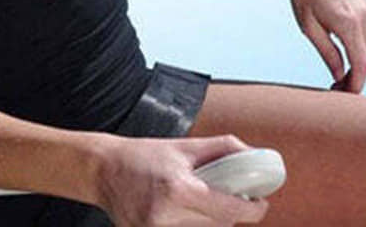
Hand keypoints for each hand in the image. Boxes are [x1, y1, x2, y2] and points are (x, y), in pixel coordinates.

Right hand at [96, 134, 268, 225]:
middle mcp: (167, 215)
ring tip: (195, 198)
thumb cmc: (144, 154)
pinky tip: (180, 209)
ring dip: (209, 219)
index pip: (229, 210)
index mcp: (178, 188)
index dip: (252, 209)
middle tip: (230, 194)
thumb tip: (256, 156)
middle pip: (219, 224)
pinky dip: (190, 224)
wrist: (104, 170)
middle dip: (230, 210)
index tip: (261, 203)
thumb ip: (222, 149)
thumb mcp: (184, 146)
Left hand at [282, 0, 365, 92]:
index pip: (361, 65)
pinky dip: (364, 50)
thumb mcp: (307, 25)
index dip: (355, 84)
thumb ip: (326, 52)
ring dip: (362, 65)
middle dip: (357, 77)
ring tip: (341, 75)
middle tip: (337, 88)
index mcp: (349, 22)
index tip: (344, 96)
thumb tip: (338, 74)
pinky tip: (348, 56)